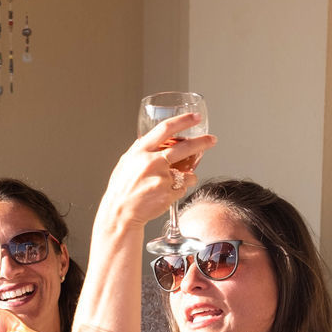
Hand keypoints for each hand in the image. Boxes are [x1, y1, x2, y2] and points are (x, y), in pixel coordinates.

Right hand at [100, 113, 217, 228]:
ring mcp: (161, 178)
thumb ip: (139, 151)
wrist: (119, 214)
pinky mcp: (167, 193)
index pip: (164, 129)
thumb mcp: (125, 164)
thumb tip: (151, 139)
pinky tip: (165, 195)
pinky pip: (183, 189)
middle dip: (202, 142)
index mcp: (140, 152)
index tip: (195, 117)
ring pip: (187, 173)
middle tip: (212, 140)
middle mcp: (151, 162)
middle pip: (184, 147)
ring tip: (172, 184)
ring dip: (187, 177)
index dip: (183, 121)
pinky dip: (178, 191)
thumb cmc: (121, 190)